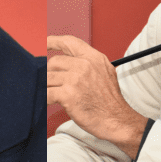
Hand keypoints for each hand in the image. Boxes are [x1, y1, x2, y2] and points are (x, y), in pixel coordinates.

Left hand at [47, 35, 146, 157]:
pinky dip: (45, 98)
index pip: (68, 42)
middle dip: (50, 73)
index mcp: (93, 57)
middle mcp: (84, 65)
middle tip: (52, 84)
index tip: (44, 43)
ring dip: (47, 86)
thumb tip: (68, 61)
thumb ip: (88, 63)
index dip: (52, 41)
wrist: (117, 119)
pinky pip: (47, 93)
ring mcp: (75, 79)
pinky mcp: (68, 95)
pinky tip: (49, 101)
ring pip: (48, 78)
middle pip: (53, 62)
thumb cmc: (110, 100)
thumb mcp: (105, 72)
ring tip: (52, 94)